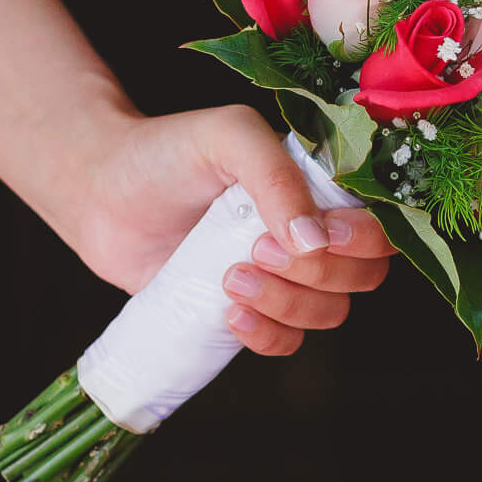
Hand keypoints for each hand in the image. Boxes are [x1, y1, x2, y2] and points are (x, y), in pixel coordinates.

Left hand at [65, 103, 394, 355]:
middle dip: (317, 274)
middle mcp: (313, 235)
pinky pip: (288, 344)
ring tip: (229, 278)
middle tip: (254, 249)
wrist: (100, 193)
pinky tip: (227, 314)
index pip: (381, 226)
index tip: (318, 236)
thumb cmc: (166, 152)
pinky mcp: (249, 313)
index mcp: (322, 190)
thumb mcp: (228, 137)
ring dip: (288, 304)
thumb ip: (276, 175)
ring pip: (330, 313)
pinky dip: (267, 336)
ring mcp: (284, 278)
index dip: (363, 240)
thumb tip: (314, 242)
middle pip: (364, 276)